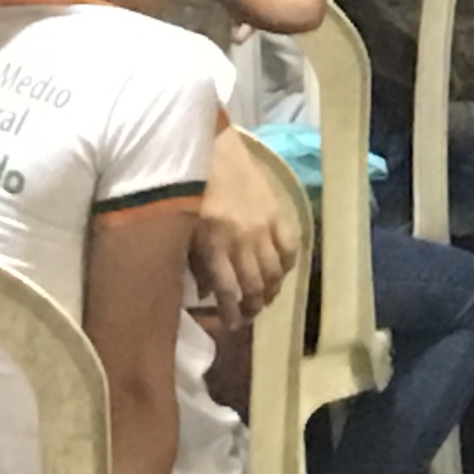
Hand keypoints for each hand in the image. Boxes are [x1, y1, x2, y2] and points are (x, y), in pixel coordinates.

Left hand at [192, 147, 301, 332]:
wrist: (210, 148)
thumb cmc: (187, 190)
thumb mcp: (183, 230)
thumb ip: (194, 263)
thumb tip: (206, 293)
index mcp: (214, 245)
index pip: (229, 291)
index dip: (232, 314)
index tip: (231, 326)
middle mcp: (242, 240)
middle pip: (255, 285)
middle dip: (253, 306)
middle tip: (249, 316)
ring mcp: (263, 226)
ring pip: (275, 270)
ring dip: (271, 289)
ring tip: (265, 298)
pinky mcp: (277, 212)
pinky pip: (290, 245)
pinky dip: (289, 263)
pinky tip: (282, 271)